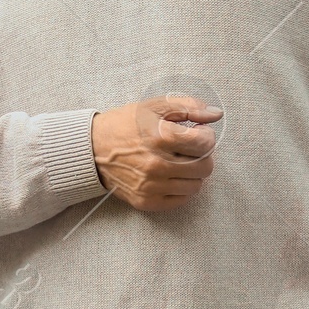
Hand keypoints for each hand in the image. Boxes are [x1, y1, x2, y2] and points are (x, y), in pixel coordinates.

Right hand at [90, 96, 219, 209]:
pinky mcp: (146, 201)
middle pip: (205, 167)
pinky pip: (181, 200)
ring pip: (196, 186)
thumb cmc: (125, 124)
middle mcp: (156, 165)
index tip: (197, 133)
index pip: (206, 144)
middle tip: (190, 149)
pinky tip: (171, 175)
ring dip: (193, 173)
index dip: (206, 136)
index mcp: (160, 137)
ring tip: (179, 162)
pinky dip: (181, 188)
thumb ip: (188, 107)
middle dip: (203, 155)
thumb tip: (216, 114)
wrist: (92, 149)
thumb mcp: (155, 106)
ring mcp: (151, 186)